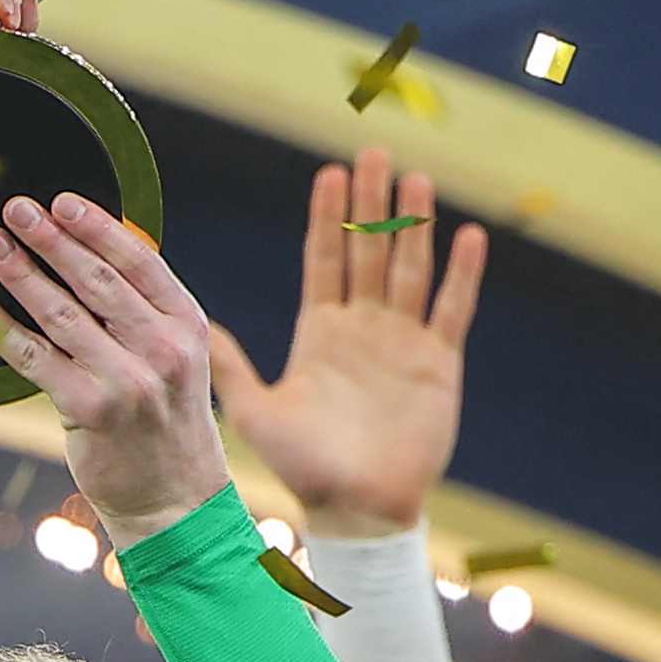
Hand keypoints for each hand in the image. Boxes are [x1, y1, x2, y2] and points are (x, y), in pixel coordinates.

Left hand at [0, 194, 230, 541]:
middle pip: (95, 281)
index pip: (138, 261)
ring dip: (19, 273)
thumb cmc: (166, 421)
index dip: (96, 227)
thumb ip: (143, 312)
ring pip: (59, 313)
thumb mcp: (176, 359)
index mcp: (186, 326)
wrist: (175, 500)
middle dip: (50, 240)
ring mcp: (126, 380)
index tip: (60, 202)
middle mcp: (160, 349)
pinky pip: (34, 358)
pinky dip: (0, 328)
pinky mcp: (89, 409)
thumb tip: (88, 253)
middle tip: (15, 209)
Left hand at [204, 152, 479, 539]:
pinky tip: (469, 236)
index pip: (325, 259)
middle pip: (369, 251)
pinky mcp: (438, 365)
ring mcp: (403, 343)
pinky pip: (453, 310)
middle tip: (374, 152)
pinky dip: (462, 274)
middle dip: (371, 204)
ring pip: (411, 268)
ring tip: (417, 179)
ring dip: (414, 225)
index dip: (328, 217)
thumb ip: (230, 365)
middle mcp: (363, 328)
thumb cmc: (304, 467)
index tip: (329, 174)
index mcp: (321, 332)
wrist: (356, 508)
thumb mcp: (255, 411)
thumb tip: (191, 323)